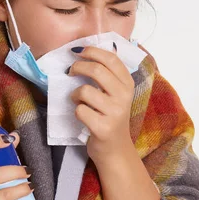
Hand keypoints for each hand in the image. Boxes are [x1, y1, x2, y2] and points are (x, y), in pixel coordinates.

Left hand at [67, 43, 136, 165]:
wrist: (115, 150)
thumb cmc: (111, 117)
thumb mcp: (116, 94)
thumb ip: (108, 74)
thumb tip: (89, 50)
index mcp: (128, 84)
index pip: (111, 59)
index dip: (92, 51)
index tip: (78, 51)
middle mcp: (124, 96)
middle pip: (96, 70)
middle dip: (78, 67)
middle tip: (71, 71)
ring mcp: (114, 113)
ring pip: (85, 91)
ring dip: (75, 94)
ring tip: (78, 99)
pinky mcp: (103, 128)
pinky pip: (80, 111)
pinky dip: (76, 111)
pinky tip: (82, 115)